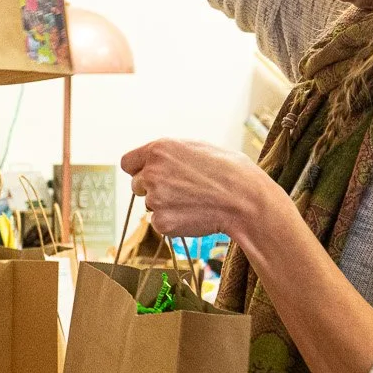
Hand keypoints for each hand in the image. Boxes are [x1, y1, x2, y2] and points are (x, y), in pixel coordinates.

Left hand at [120, 138, 284, 244]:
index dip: (139, 170)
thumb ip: (170, 154)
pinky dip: (173, 223)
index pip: (128, 163)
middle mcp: (151, 172)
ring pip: (150, 205)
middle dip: (153, 189)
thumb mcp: (197, 148)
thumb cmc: (229, 170)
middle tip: (182, 191)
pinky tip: (194, 215)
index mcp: (158, 149)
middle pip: (137, 186)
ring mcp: (155, 199)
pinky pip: (159, 223)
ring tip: (194, 202)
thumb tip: (155, 160)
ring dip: (165, 206)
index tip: (149, 175)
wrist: (245, 199)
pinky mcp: (162, 222)